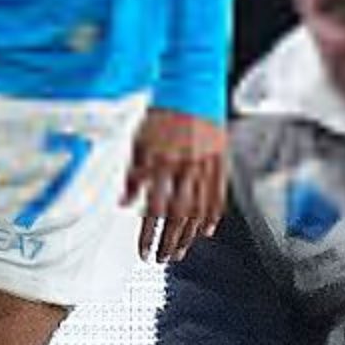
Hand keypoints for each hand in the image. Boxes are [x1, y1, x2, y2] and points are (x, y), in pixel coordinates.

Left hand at [126, 107, 228, 260]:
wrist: (190, 86)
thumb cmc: (161, 113)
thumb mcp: (138, 141)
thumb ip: (131, 174)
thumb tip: (123, 202)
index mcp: (160, 161)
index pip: (154, 209)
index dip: (148, 234)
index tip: (143, 251)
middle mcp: (184, 166)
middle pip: (178, 216)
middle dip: (169, 242)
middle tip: (162, 258)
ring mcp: (205, 165)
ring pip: (199, 210)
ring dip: (189, 236)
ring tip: (180, 251)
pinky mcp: (220, 161)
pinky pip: (218, 196)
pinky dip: (212, 216)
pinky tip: (206, 231)